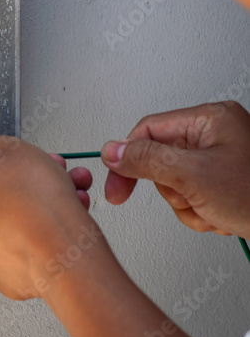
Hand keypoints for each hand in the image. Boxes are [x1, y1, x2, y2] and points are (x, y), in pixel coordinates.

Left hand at [0, 132, 98, 300]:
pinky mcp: (9, 279)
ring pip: (11, 220)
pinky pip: (25, 245)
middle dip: (21, 182)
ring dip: (37, 204)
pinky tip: (63, 217)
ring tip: (65, 193)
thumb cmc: (35, 203)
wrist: (65, 251)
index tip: (10, 163)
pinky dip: (42, 230)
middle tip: (44, 174)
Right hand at [102, 100, 249, 236]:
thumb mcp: (194, 176)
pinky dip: (202, 214)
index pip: (150, 129)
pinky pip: (193, 197)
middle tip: (191, 198)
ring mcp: (221, 159)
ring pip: (176, 183)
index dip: (128, 157)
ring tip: (213, 210)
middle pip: (162, 159)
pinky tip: (221, 217)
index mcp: (210, 119)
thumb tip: (113, 151)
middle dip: (174, 189)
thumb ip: (147, 160)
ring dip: (189, 206)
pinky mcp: (225, 182)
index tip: (115, 182)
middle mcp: (216, 134)